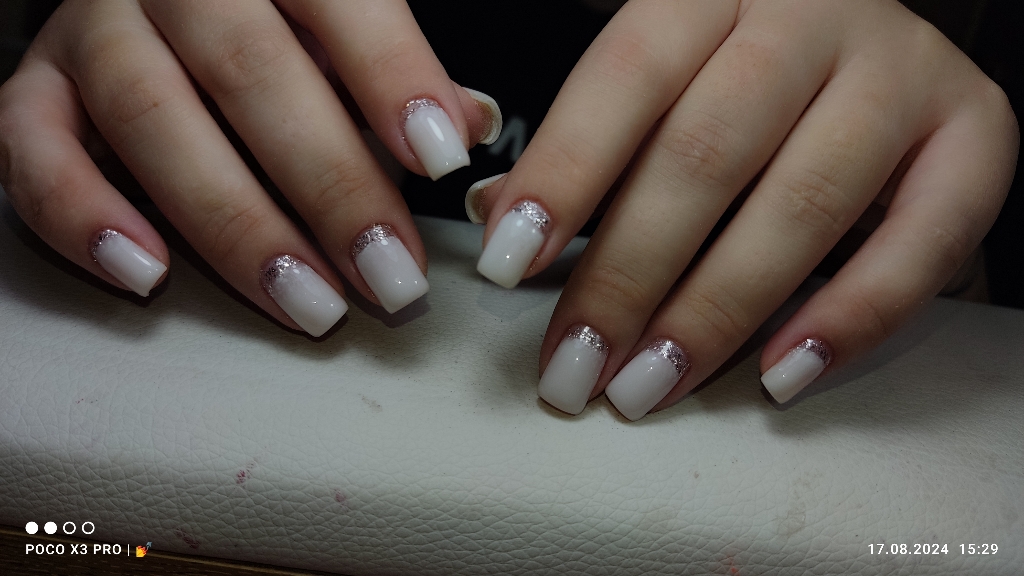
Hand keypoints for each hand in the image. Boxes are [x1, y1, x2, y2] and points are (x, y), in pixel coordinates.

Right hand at [0, 0, 500, 335]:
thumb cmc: (273, 24)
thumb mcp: (343, 28)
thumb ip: (396, 72)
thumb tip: (469, 123)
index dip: (392, 76)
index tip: (444, 159)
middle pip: (251, 73)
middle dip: (330, 185)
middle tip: (390, 273)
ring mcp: (94, 30)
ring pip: (151, 118)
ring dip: (235, 226)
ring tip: (311, 303)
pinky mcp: (37, 87)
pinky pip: (33, 149)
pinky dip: (83, 215)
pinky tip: (149, 275)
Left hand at [468, 0, 1017, 417]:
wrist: (867, 34)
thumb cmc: (736, 67)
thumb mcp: (657, 75)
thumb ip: (587, 140)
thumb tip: (500, 220)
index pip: (626, 76)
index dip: (564, 174)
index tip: (508, 266)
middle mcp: (811, 17)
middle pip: (706, 155)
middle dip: (627, 275)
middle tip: (575, 366)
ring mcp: (901, 72)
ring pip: (802, 205)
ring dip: (716, 313)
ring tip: (649, 385)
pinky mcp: (975, 134)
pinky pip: (923, 242)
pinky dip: (851, 318)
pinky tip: (779, 377)